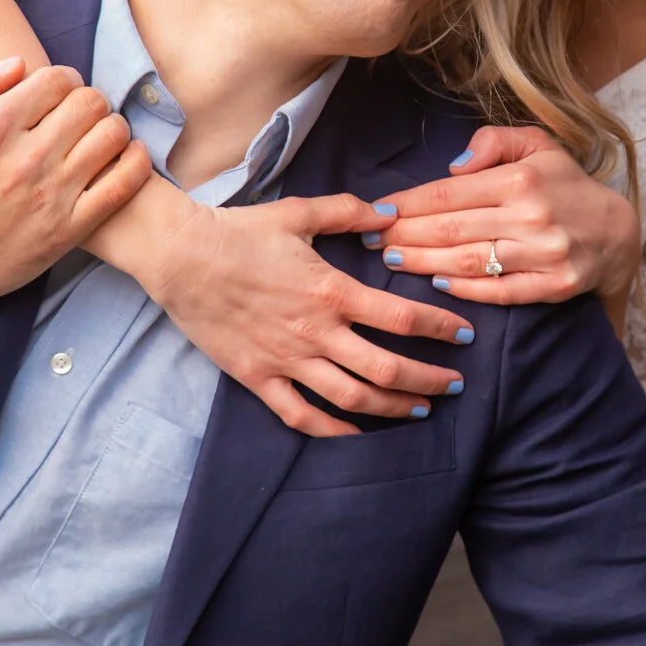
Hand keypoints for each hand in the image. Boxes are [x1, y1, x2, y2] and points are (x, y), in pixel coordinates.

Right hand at [0, 57, 151, 368]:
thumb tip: (19, 63)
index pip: (57, 79)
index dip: (62, 79)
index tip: (56, 93)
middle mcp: (26, 159)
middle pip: (90, 102)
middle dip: (87, 100)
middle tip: (76, 115)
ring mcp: (51, 197)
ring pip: (113, 136)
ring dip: (110, 128)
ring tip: (95, 136)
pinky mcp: (68, 230)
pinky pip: (123, 185)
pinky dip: (135, 163)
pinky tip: (126, 157)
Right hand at [143, 193, 478, 437]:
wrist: (180, 256)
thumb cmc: (240, 231)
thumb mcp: (299, 212)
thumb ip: (349, 212)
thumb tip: (390, 213)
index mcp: (332, 291)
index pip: (403, 317)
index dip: (441, 328)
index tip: (465, 336)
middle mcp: (316, 332)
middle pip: (386, 368)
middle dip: (428, 380)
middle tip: (454, 384)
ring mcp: (286, 359)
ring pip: (351, 397)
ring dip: (392, 407)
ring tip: (419, 409)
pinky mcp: (258, 377)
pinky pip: (300, 414)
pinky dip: (332, 429)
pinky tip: (355, 433)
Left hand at [371, 126, 640, 305]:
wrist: (616, 231)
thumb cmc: (564, 184)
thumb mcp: (536, 144)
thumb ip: (492, 142)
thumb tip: (452, 166)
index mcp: (521, 178)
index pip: (450, 192)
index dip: (409, 203)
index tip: (378, 211)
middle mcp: (532, 216)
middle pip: (451, 229)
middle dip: (404, 234)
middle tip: (372, 240)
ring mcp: (544, 254)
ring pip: (468, 261)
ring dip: (423, 263)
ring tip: (392, 260)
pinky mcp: (554, 286)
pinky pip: (500, 291)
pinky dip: (465, 291)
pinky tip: (436, 284)